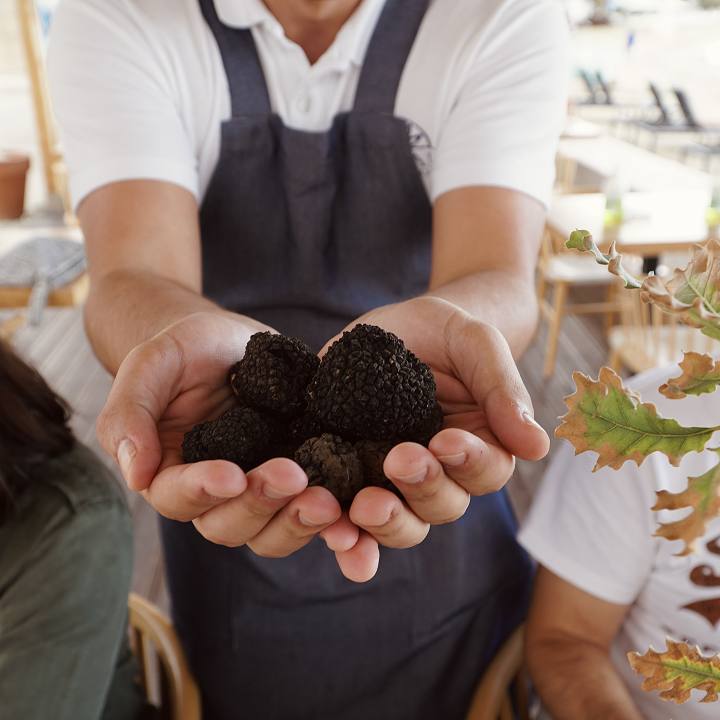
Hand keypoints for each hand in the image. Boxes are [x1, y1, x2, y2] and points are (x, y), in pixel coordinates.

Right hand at [97, 311, 361, 566]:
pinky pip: (315, 513)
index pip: (178, 496)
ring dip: (299, 521)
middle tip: (291, 476)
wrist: (230, 343)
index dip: (202, 490)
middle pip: (229, 524)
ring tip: (328, 500)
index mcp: (171, 473)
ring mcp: (260, 492)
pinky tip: (356, 513)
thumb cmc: (184, 350)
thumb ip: (130, 412)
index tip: (231, 474)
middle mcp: (215, 495)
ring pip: (274, 531)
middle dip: (260, 505)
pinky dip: (335, 523)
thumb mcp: (152, 363)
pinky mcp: (301, 479)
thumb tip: (134, 475)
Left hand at [322, 296, 549, 575]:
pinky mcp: (351, 475)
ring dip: (383, 524)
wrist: (398, 327)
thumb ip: (502, 389)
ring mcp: (392, 480)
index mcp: (479, 447)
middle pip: (442, 506)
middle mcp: (440, 474)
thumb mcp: (476, 344)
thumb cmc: (448, 335)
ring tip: (361, 508)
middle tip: (399, 460)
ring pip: (400, 524)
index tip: (446, 441)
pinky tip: (332, 529)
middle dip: (422, 489)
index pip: (486, 471)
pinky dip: (343, 534)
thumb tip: (538, 447)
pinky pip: (350, 518)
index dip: (469, 463)